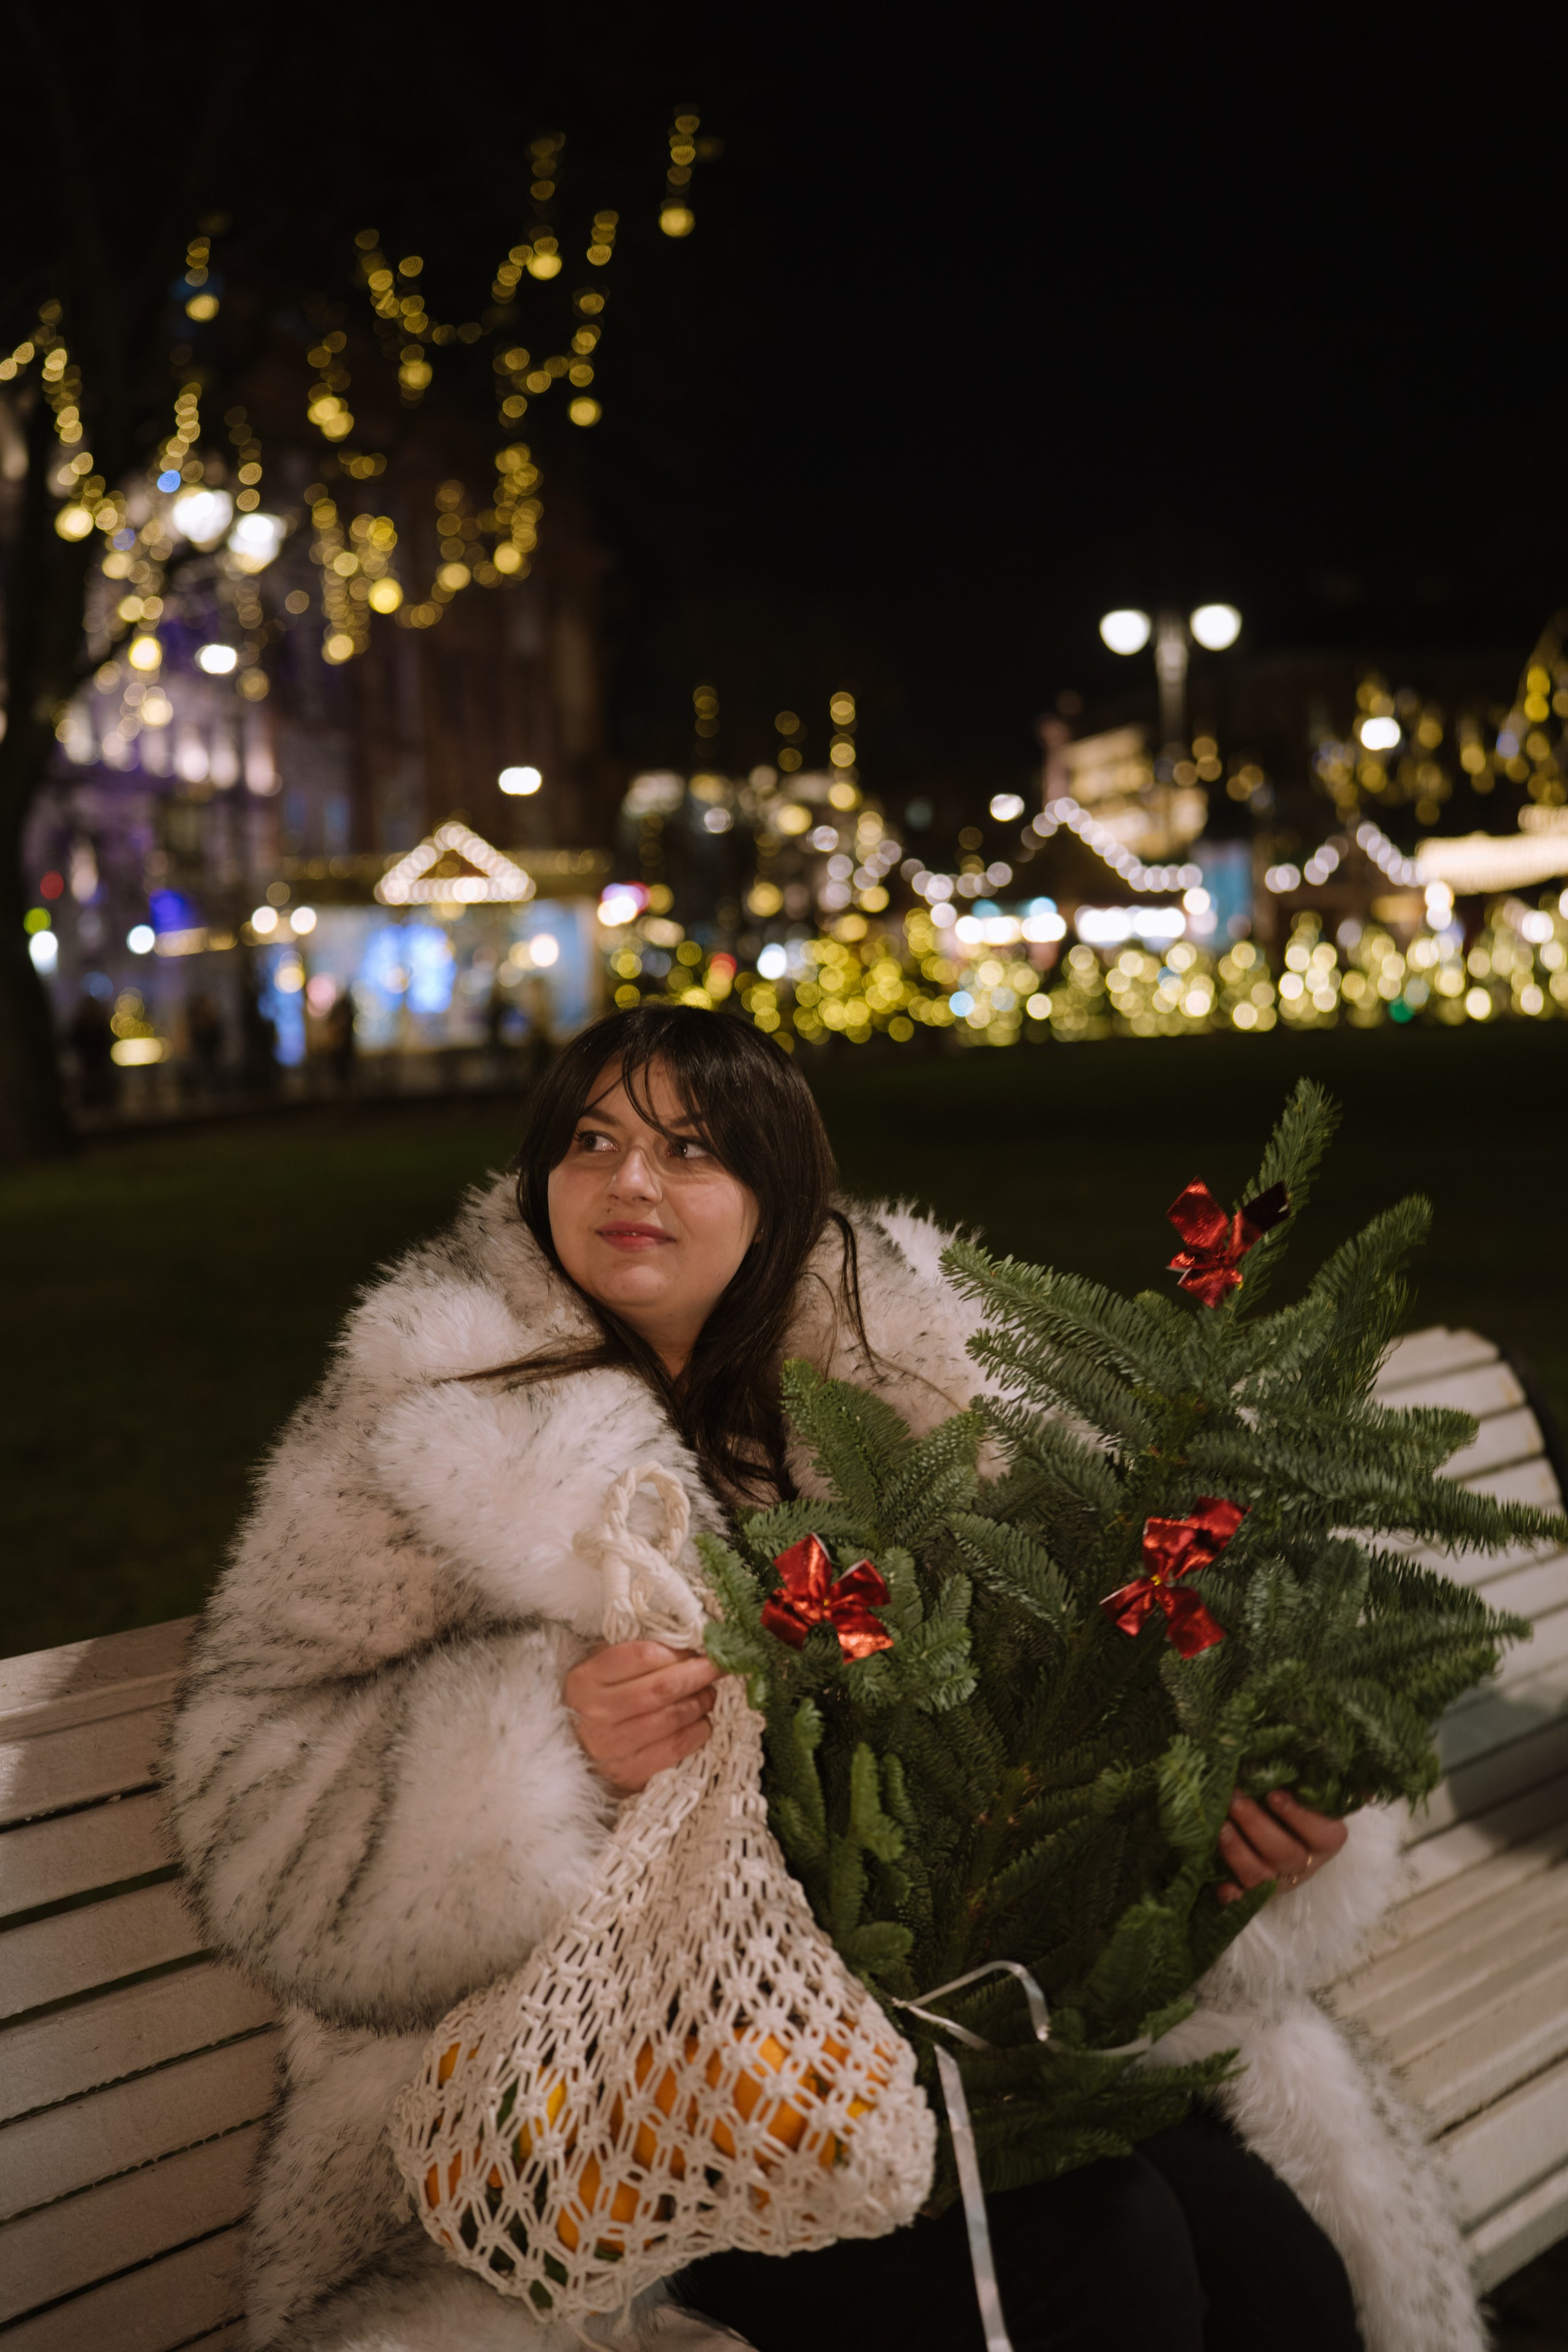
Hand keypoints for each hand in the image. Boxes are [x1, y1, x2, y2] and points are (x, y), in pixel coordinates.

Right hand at [564, 1640, 719, 1794]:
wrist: (578, 1749)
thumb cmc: (600, 1700)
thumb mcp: (606, 1669)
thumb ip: (638, 1654)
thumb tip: (691, 1644)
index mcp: (586, 1679)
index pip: (643, 1656)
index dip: (679, 1651)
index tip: (700, 1648)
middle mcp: (595, 1714)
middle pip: (661, 1689)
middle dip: (698, 1675)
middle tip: (718, 1667)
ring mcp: (610, 1747)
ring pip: (670, 1719)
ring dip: (699, 1703)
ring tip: (708, 1694)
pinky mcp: (628, 1773)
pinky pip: (673, 1749)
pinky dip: (696, 1734)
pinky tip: (702, 1722)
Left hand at [1216, 1788, 1348, 1904]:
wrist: (1287, 1832)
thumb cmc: (1303, 1805)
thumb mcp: (1320, 1794)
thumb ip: (1335, 1786)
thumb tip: (1366, 1789)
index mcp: (1327, 1840)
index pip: (1321, 1834)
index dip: (1298, 1816)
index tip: (1274, 1794)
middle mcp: (1305, 1864)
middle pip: (1284, 1853)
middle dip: (1257, 1826)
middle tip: (1235, 1800)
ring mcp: (1279, 1880)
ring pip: (1261, 1876)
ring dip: (1238, 1853)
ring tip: (1220, 1827)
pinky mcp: (1256, 1891)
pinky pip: (1244, 1899)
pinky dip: (1234, 1896)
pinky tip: (1222, 1887)